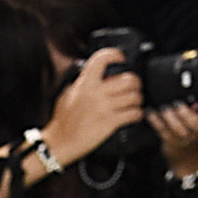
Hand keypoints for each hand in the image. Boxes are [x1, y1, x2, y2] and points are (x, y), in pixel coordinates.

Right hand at [45, 45, 145, 166]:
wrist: (60, 142)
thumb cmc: (63, 121)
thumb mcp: (68, 93)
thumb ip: (82, 81)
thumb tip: (95, 73)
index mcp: (85, 83)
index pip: (103, 58)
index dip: (116, 55)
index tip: (121, 59)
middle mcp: (96, 93)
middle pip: (129, 79)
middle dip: (135, 83)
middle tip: (133, 86)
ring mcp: (104, 108)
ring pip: (134, 96)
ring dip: (137, 100)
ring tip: (134, 102)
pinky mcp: (110, 123)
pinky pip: (133, 114)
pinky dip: (137, 114)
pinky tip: (133, 114)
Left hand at [151, 100, 197, 173]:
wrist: (188, 155)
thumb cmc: (192, 127)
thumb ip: (195, 102)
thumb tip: (184, 81)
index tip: (194, 100)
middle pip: (194, 123)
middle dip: (183, 112)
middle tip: (175, 103)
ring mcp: (184, 137)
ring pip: (177, 127)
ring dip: (168, 116)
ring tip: (162, 107)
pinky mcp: (170, 141)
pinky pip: (162, 130)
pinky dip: (154, 120)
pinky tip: (150, 111)